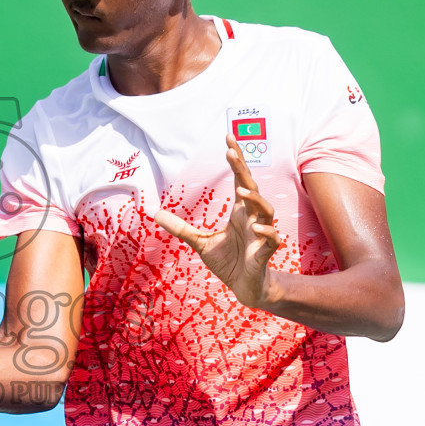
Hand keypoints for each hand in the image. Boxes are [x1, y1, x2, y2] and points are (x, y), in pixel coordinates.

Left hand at [154, 134, 282, 309]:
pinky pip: (271, 238)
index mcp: (240, 212)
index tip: (228, 137)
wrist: (245, 287)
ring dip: (256, 199)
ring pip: (265, 210)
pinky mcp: (265, 252)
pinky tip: (256, 228)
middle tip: (231, 151)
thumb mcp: (200, 242)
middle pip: (252, 187)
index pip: (239, 179)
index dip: (236, 159)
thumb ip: (180, 227)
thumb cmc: (228, 262)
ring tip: (242, 189)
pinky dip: (266, 232)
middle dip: (243, 169)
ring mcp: (261, 234)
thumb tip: (153, 213)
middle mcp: (252, 218)